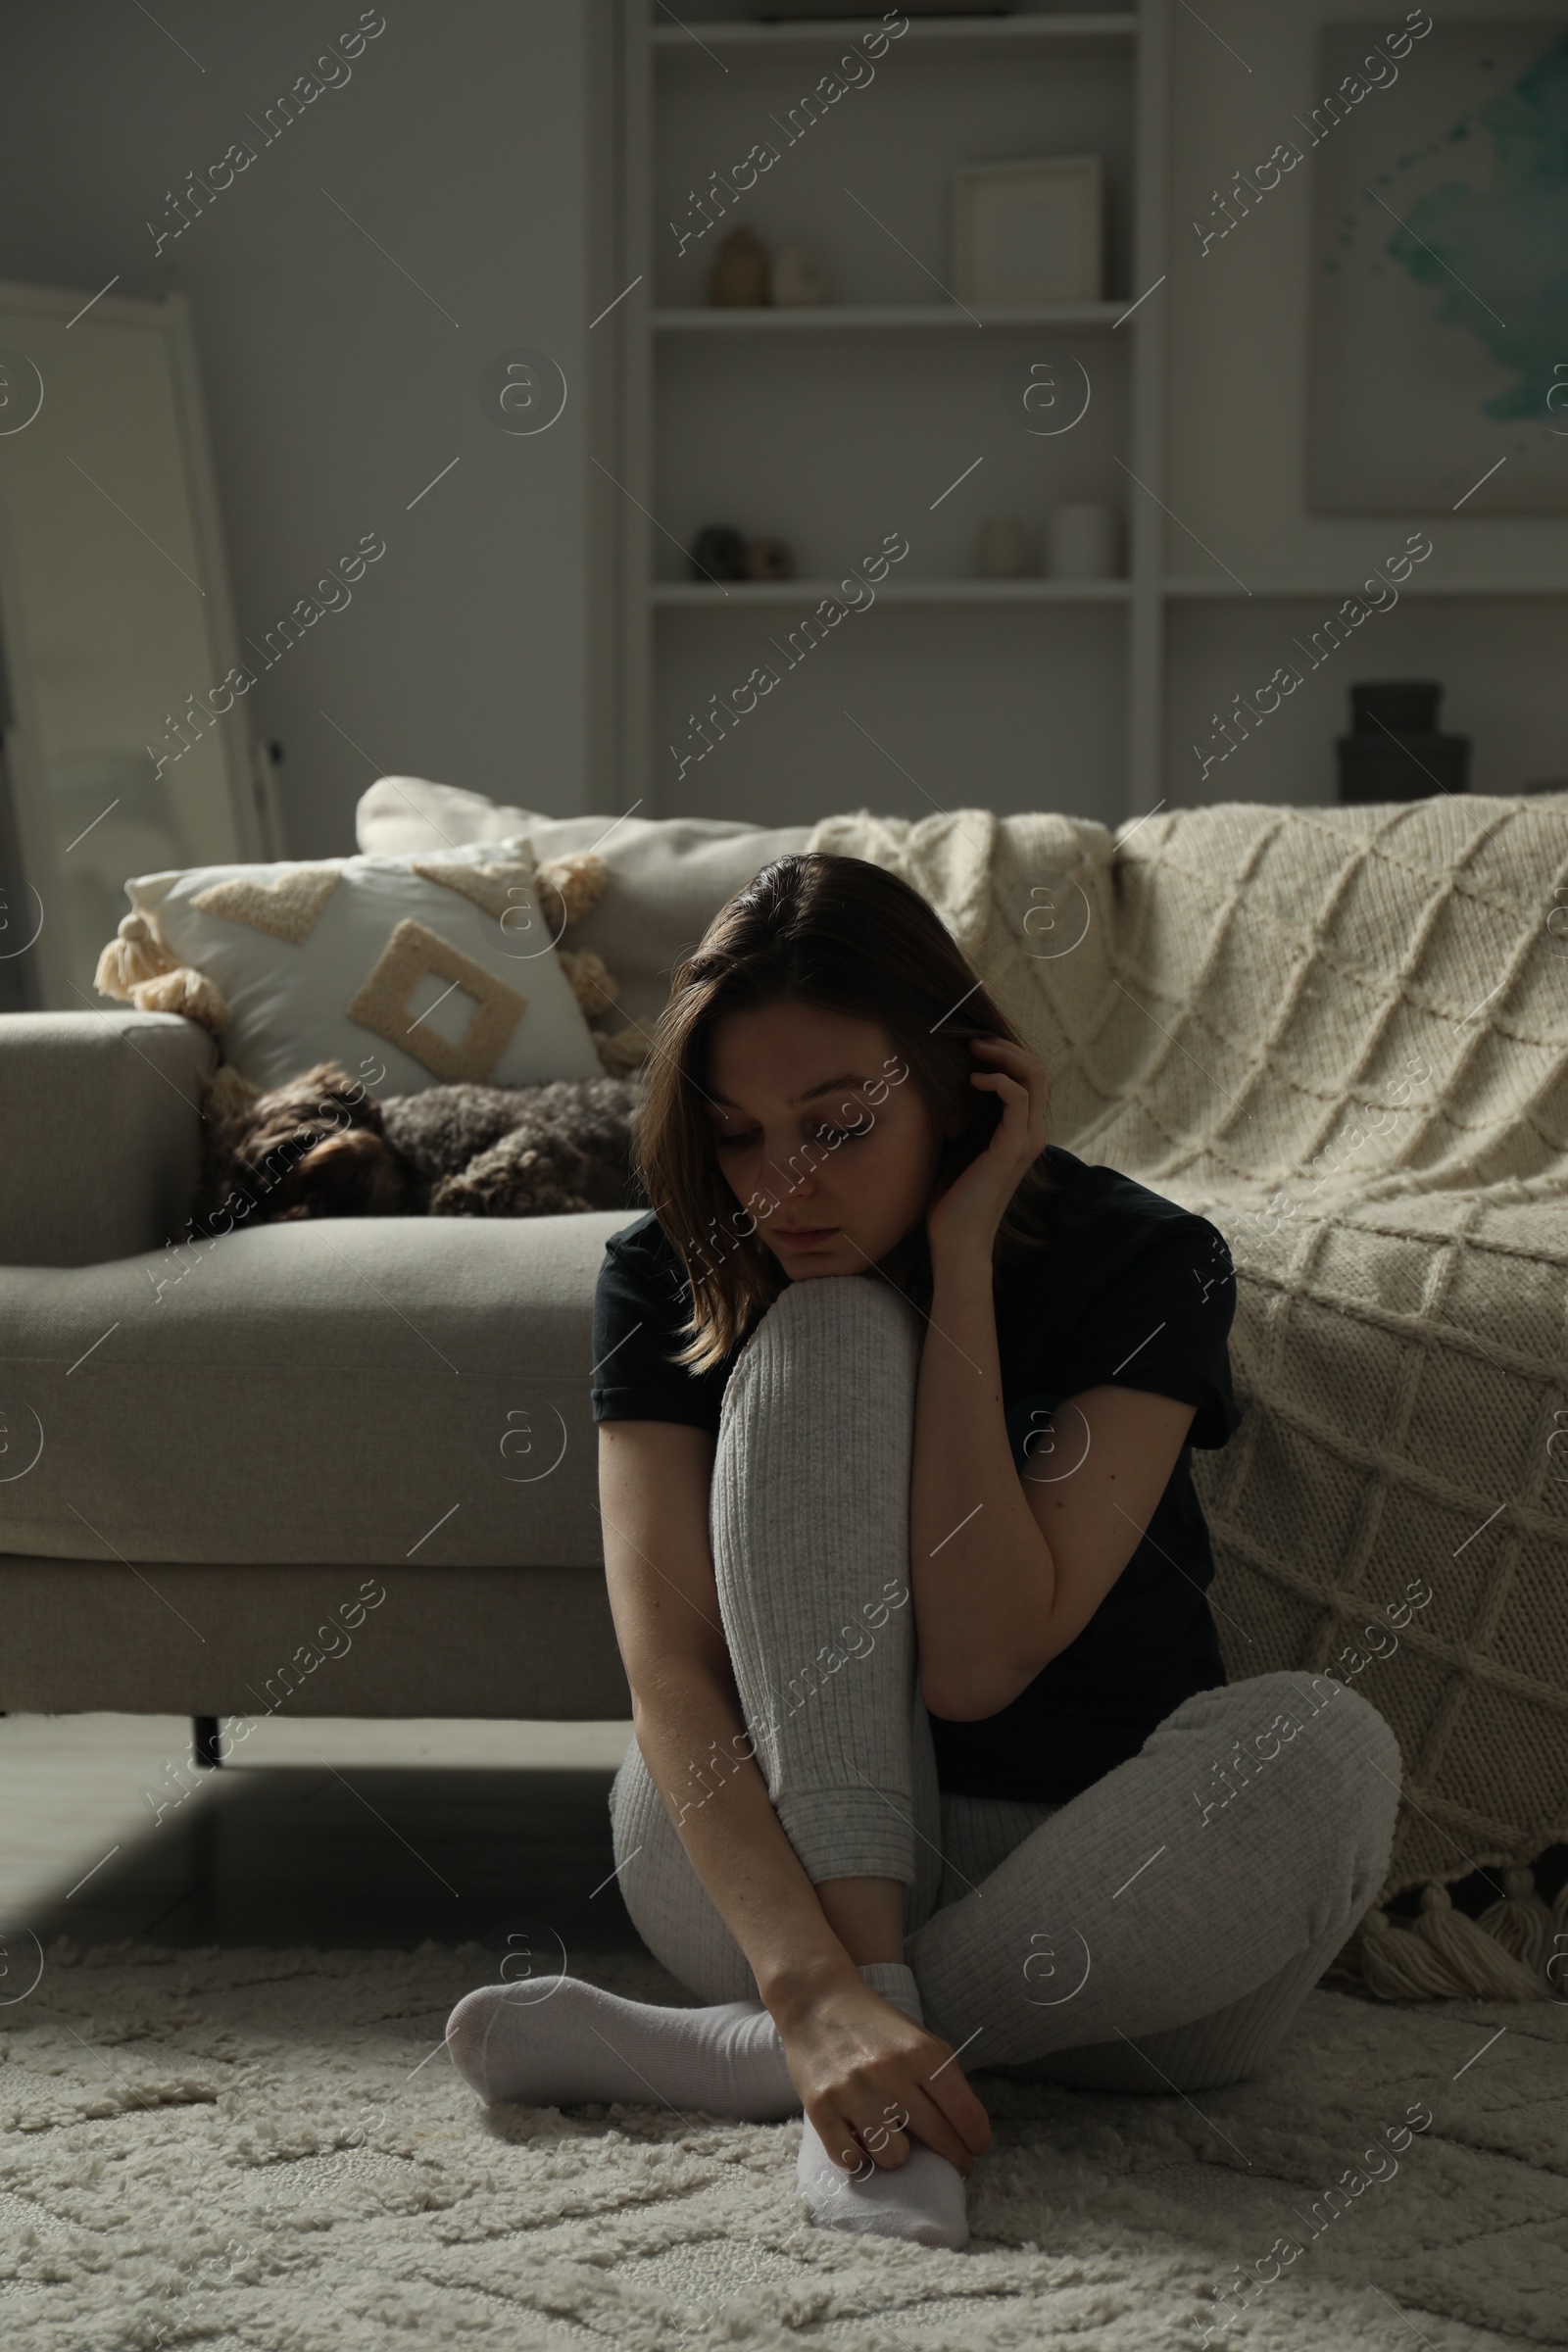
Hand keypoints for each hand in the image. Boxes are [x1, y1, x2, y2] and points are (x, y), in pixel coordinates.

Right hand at [773, 1971, 990, 2178]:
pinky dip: (859, 2158)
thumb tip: (970, 2136)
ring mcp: (854, 2092)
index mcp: (923, 2053)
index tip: (973, 2150)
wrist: (817, 2000)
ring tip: (892, 2137)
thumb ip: (947, 2081)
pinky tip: (861, 2141)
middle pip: (940, 2141)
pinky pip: (851, 2161)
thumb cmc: (877, 2026)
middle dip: (953, 2159)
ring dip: (897, 2154)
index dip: (977, 2143)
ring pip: (895, 2159)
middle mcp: (891, 2073)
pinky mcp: (821, 2108)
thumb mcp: (921, 2039)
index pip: (969, 2118)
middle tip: (951, 2162)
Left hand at [926, 1035, 1050, 1263]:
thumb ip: (965, 1117)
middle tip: (973, 1039)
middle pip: (1037, 1069)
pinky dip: (997, 1079)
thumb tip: (947, 1085)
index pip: (1030, 1077)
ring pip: (1033, 1076)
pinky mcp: (1014, 1146)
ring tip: (973, 1050)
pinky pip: (1017, 1096)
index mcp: (1023, 1131)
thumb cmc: (952, 1198)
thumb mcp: (958, 1146)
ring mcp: (1028, 1139)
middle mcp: (1033, 1132)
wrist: (958, 1239)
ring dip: (1003, 1055)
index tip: (973, 1045)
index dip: (1006, 1053)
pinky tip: (973, 1080)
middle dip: (1005, 1046)